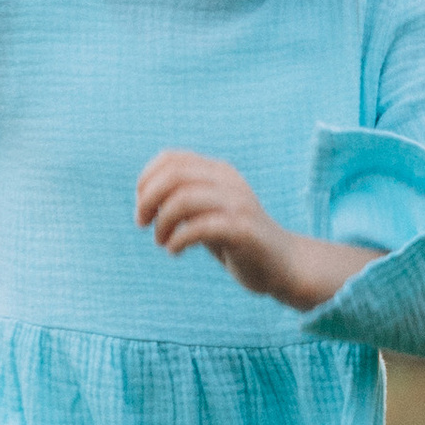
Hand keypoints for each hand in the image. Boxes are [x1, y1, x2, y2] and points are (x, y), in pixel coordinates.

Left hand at [134, 152, 369, 310]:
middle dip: (148, 200)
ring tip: (161, 241)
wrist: (283, 265)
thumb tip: (143, 199)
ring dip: (162, 223)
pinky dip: (178, 240)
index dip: (146, 180)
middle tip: (141, 223)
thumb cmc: (236, 240)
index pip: (171, 158)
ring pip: (184, 199)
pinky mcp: (244, 230)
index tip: (142, 207)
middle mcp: (229, 182)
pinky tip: (174, 251)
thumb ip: (181, 200)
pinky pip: (200, 227)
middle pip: (174, 175)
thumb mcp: (207, 213)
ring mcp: (238, 204)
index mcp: (219, 171)